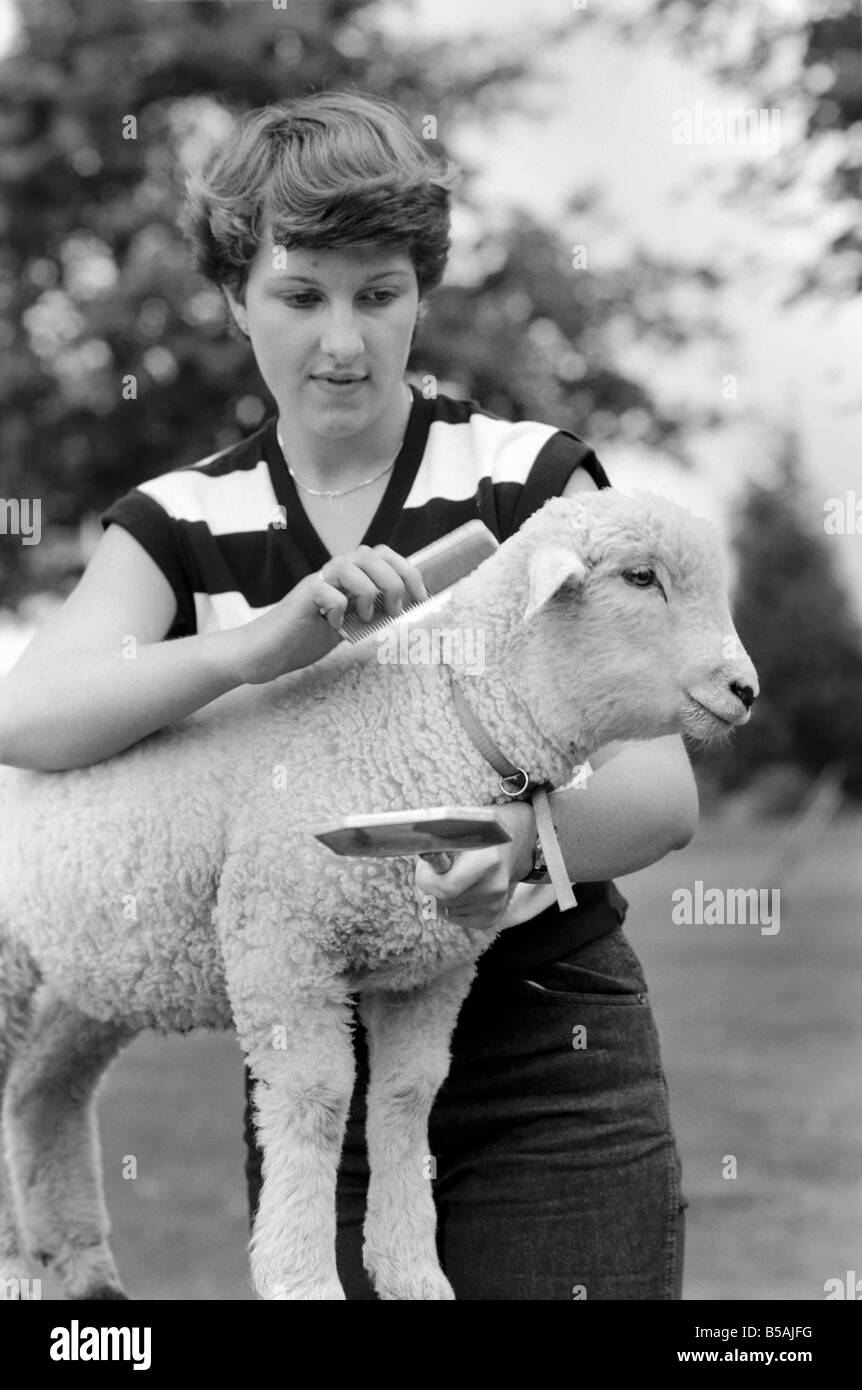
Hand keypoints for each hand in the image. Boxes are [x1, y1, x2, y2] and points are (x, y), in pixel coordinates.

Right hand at [218, 544, 427, 684]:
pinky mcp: (301, 599)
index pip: (382, 554)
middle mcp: (332, 573)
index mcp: (346, 577)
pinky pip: (328, 592)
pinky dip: (339, 610)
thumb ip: (369, 612)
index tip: (422, 596)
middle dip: (394, 579)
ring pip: (350, 565)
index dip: (408, 570)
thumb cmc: (305, 638)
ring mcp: (316, 583)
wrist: (264, 652)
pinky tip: (334, 626)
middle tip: (396, 609)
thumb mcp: (347, 624)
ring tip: (365, 616)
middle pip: (371, 553)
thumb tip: (403, 609)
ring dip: (368, 591)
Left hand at [414, 800, 536, 930]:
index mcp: (487, 860)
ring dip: (439, 896)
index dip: (425, 879)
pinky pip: (456, 918)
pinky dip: (449, 906)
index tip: (425, 866)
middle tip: (432, 872)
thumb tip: (415, 855)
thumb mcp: (457, 828)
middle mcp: (494, 885)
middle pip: (442, 901)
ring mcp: (496, 903)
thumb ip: (438, 844)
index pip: (444, 888)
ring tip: (450, 876)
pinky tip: (459, 889)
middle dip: (428, 888)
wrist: (510, 843)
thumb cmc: (475, 833)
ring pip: (446, 910)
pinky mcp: (493, 915)